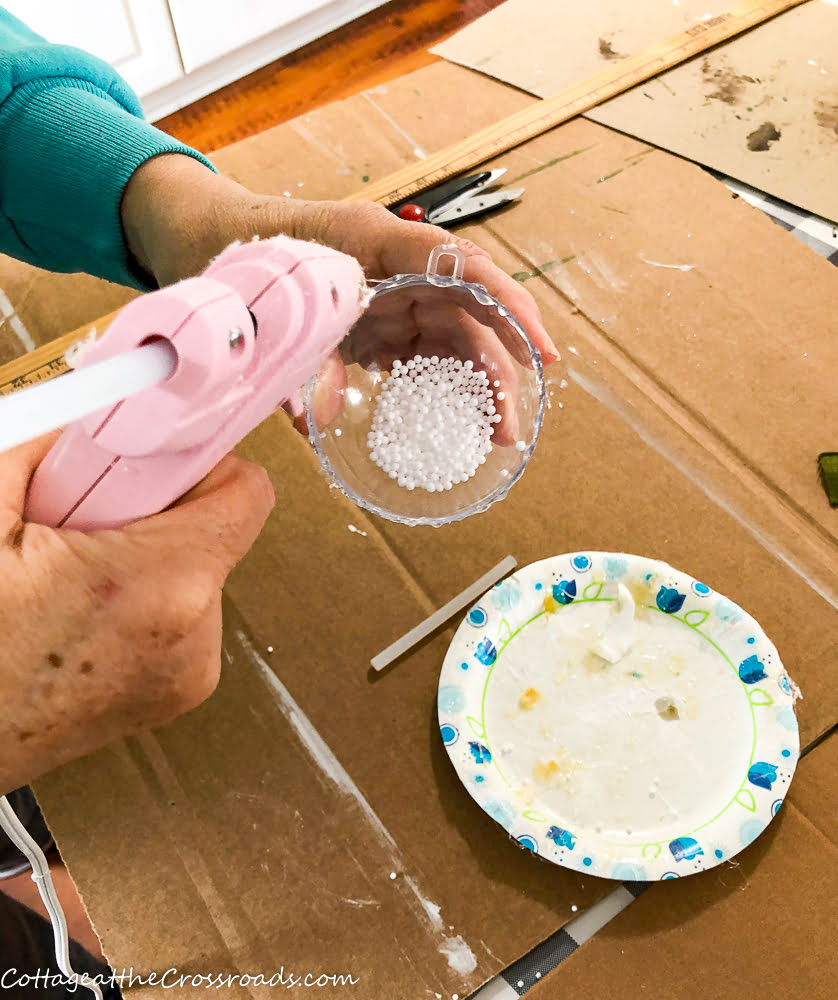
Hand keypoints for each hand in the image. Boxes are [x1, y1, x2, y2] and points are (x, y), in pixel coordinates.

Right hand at [0, 434, 273, 794]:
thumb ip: (48, 449)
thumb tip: (92, 412)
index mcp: (157, 583)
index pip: (247, 491)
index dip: (207, 462)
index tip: (165, 457)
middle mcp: (191, 634)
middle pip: (217, 529)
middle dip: (159, 509)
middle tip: (91, 517)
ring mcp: (190, 672)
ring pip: (198, 572)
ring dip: (149, 556)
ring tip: (75, 575)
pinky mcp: (180, 692)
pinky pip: (183, 616)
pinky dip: (145, 600)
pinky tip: (84, 611)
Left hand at [121, 156, 559, 438]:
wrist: (213, 244)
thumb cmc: (245, 259)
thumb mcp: (270, 309)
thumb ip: (297, 359)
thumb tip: (317, 419)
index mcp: (377, 241)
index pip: (460, 267)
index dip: (506, 306)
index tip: (537, 349)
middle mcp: (398, 265)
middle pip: (469, 311)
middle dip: (498, 366)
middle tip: (510, 425)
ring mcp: (394, 292)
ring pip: (456, 335)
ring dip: (479, 381)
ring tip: (496, 431)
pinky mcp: (383, 319)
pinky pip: (427, 350)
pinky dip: (447, 382)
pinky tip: (460, 416)